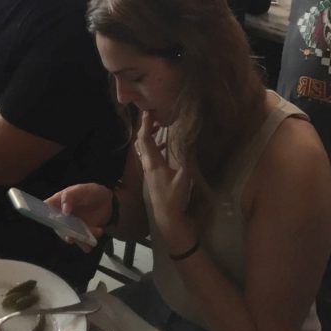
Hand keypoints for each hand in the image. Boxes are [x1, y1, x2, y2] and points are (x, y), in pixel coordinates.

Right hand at [46, 183, 111, 251]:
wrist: (107, 202)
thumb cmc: (91, 192)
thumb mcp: (81, 190)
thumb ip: (70, 196)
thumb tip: (64, 210)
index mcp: (59, 202)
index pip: (46, 208)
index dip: (45, 215)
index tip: (52, 221)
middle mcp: (62, 216)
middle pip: (57, 227)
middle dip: (65, 233)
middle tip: (72, 236)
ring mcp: (71, 225)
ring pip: (69, 236)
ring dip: (78, 240)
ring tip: (87, 240)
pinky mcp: (80, 233)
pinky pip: (80, 241)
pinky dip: (86, 243)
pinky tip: (92, 242)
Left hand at [136, 111, 194, 253]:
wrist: (168, 220)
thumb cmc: (175, 198)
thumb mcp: (184, 176)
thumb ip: (186, 157)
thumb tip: (189, 138)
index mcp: (152, 162)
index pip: (145, 138)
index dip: (146, 123)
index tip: (148, 109)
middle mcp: (147, 165)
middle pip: (141, 141)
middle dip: (146, 126)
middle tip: (154, 114)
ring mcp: (149, 172)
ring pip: (145, 149)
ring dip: (150, 136)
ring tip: (160, 126)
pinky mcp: (153, 177)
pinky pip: (150, 156)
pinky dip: (156, 146)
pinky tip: (166, 146)